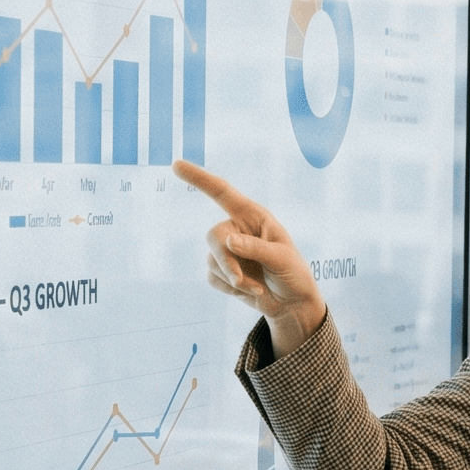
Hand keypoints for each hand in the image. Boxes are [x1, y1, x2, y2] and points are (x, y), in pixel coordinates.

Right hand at [175, 160, 326, 354]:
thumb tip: (229, 241)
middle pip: (213, 237)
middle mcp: (237, 229)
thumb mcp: (282, 259)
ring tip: (259, 287)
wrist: (293, 304)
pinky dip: (230, 289)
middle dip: (225, 261)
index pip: (222, 193)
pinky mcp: (222, 271)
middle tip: (241, 280)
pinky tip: (251, 292)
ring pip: (212, 260)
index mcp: (253, 217)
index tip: (176, 164)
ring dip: (234, 279)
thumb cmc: (294, 275)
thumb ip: (257, 249)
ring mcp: (228, 251)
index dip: (199, 179)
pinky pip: (213, 277)